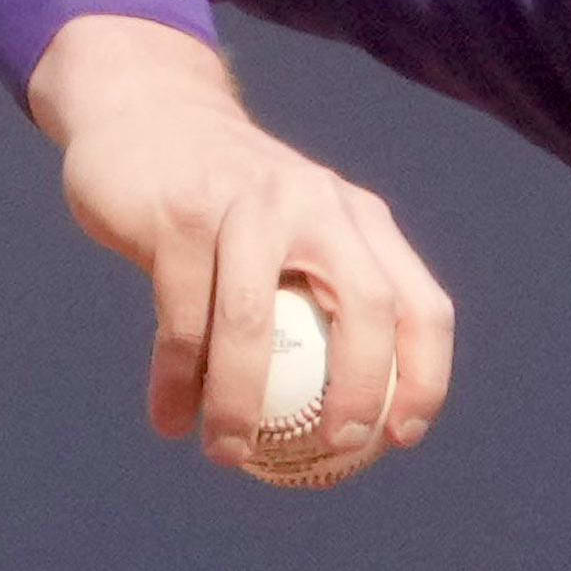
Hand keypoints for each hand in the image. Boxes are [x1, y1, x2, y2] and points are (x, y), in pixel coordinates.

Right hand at [36, 11, 459, 488]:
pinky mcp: (179, 212)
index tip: (400, 439)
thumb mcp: (291, 236)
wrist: (144, 115)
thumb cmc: (227, 204)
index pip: (420, 303)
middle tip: (332, 448)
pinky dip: (175, 378)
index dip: (426, 377)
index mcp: (359, 218)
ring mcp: (246, 204)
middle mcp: (316, 203)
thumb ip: (321, 302)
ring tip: (226, 455)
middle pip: (362, 306)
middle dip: (358, 390)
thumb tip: (343, 426)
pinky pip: (180, 315)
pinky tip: (171, 419)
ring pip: (252, 321)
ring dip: (240, 402)